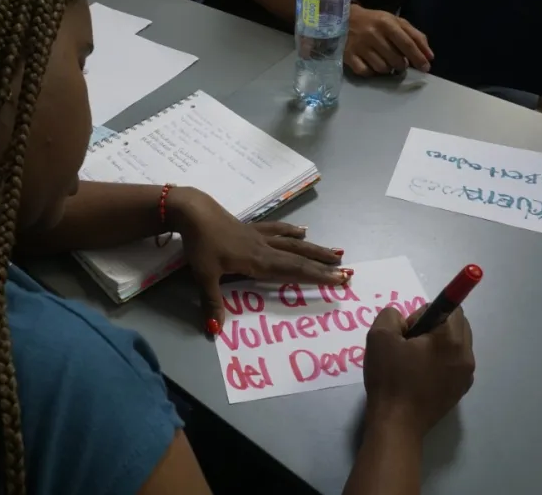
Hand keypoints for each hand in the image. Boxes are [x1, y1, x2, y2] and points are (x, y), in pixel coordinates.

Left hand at [168, 188, 349, 334]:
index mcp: (258, 261)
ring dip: (315, 248)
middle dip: (323, 265)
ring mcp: (259, 235)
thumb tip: (215, 330)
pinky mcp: (251, 227)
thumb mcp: (204, 276)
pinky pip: (278, 229)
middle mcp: (264, 248)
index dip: (317, 276)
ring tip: (335, 253)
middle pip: (299, 256)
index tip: (339, 281)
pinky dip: (292, 231)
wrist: (194, 211)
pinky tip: (303, 230)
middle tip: (347, 272)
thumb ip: (212, 303)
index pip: (294, 270)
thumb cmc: (201, 244)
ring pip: (293, 242)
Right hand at [345, 5, 433, 76]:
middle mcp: (373, 34)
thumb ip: (414, 36)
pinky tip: (371, 65)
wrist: (342, 19)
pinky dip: (371, 72)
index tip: (426, 68)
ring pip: (382, 68)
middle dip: (402, 65)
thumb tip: (429, 56)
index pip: (407, 43)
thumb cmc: (373, 21)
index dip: (418, 57)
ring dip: (387, 69)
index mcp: (386, 23)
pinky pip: (366, 72)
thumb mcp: (394, 21)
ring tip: (385, 62)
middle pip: (396, 60)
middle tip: (400, 63)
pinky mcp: (348, 56)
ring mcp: (359, 46)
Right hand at [364, 306, 474, 437]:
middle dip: (434, 326)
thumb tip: (403, 320)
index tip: (407, 331)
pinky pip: (454, 364)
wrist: (397, 422)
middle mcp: (466, 355)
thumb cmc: (390, 377)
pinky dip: (440, 361)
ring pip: (456, 345)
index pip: (451, 308)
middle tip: (409, 343)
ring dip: (437, 344)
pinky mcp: (460, 390)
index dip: (425, 313)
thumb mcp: (379, 336)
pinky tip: (419, 375)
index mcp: (450, 339)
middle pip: (457, 325)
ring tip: (412, 360)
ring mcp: (466, 375)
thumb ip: (391, 315)